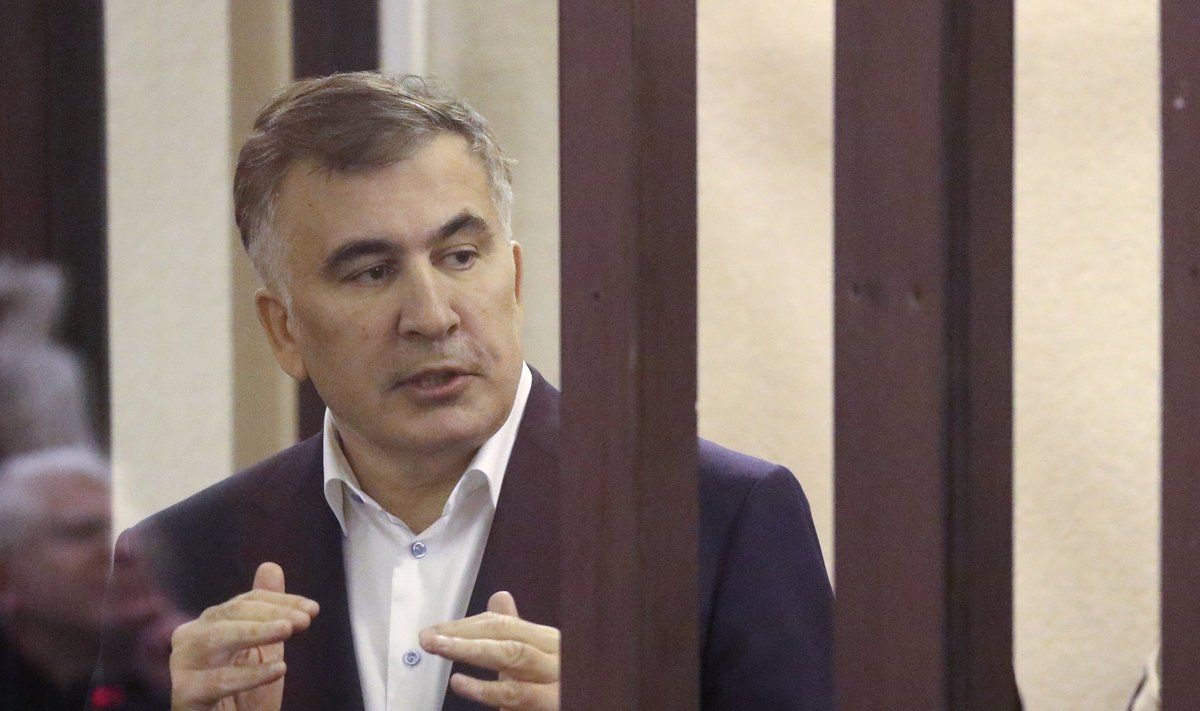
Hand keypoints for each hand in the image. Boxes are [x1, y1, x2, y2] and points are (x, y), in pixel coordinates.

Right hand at [169, 562, 318, 710]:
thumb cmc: (244, 696)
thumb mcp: (262, 651)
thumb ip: (265, 612)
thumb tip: (270, 565)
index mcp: (210, 624)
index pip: (246, 602)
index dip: (281, 602)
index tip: (313, 609)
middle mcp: (191, 639)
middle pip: (229, 613)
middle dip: (270, 613)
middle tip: (304, 621)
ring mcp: (183, 666)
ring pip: (215, 638)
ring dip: (255, 631)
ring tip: (288, 631)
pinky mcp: (184, 694)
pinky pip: (216, 681)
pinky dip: (249, 674)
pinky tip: (279, 668)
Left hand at [420, 591, 559, 709]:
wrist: (590, 707)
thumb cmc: (553, 689)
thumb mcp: (533, 660)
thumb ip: (515, 631)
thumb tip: (500, 596)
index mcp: (548, 640)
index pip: (504, 624)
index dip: (467, 626)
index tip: (434, 632)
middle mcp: (555, 653)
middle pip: (507, 633)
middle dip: (464, 632)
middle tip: (428, 637)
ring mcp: (556, 678)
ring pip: (513, 655)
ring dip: (472, 649)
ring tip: (439, 648)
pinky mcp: (553, 703)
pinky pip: (517, 693)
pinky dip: (486, 688)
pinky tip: (459, 682)